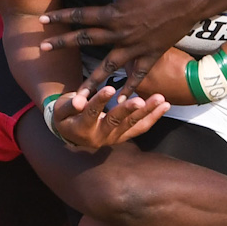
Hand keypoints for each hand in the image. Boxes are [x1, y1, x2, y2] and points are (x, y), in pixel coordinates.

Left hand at [38, 0, 207, 94]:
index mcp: (114, 14)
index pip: (81, 16)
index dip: (60, 17)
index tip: (42, 20)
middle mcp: (121, 34)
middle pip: (87, 40)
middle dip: (64, 44)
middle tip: (43, 50)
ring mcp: (135, 47)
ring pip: (108, 67)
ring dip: (91, 81)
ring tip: (78, 97)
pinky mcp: (150, 55)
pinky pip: (137, 76)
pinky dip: (128, 89)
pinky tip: (118, 102)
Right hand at [51, 87, 169, 149]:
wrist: (73, 134)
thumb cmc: (66, 116)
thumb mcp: (61, 111)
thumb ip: (68, 105)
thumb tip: (77, 102)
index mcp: (83, 128)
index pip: (92, 112)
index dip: (100, 101)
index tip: (110, 88)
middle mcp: (101, 136)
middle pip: (116, 121)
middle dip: (129, 110)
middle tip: (140, 100)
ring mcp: (115, 137)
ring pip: (133, 125)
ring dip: (147, 112)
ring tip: (160, 99)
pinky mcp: (125, 135)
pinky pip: (141, 127)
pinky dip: (154, 117)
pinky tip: (165, 105)